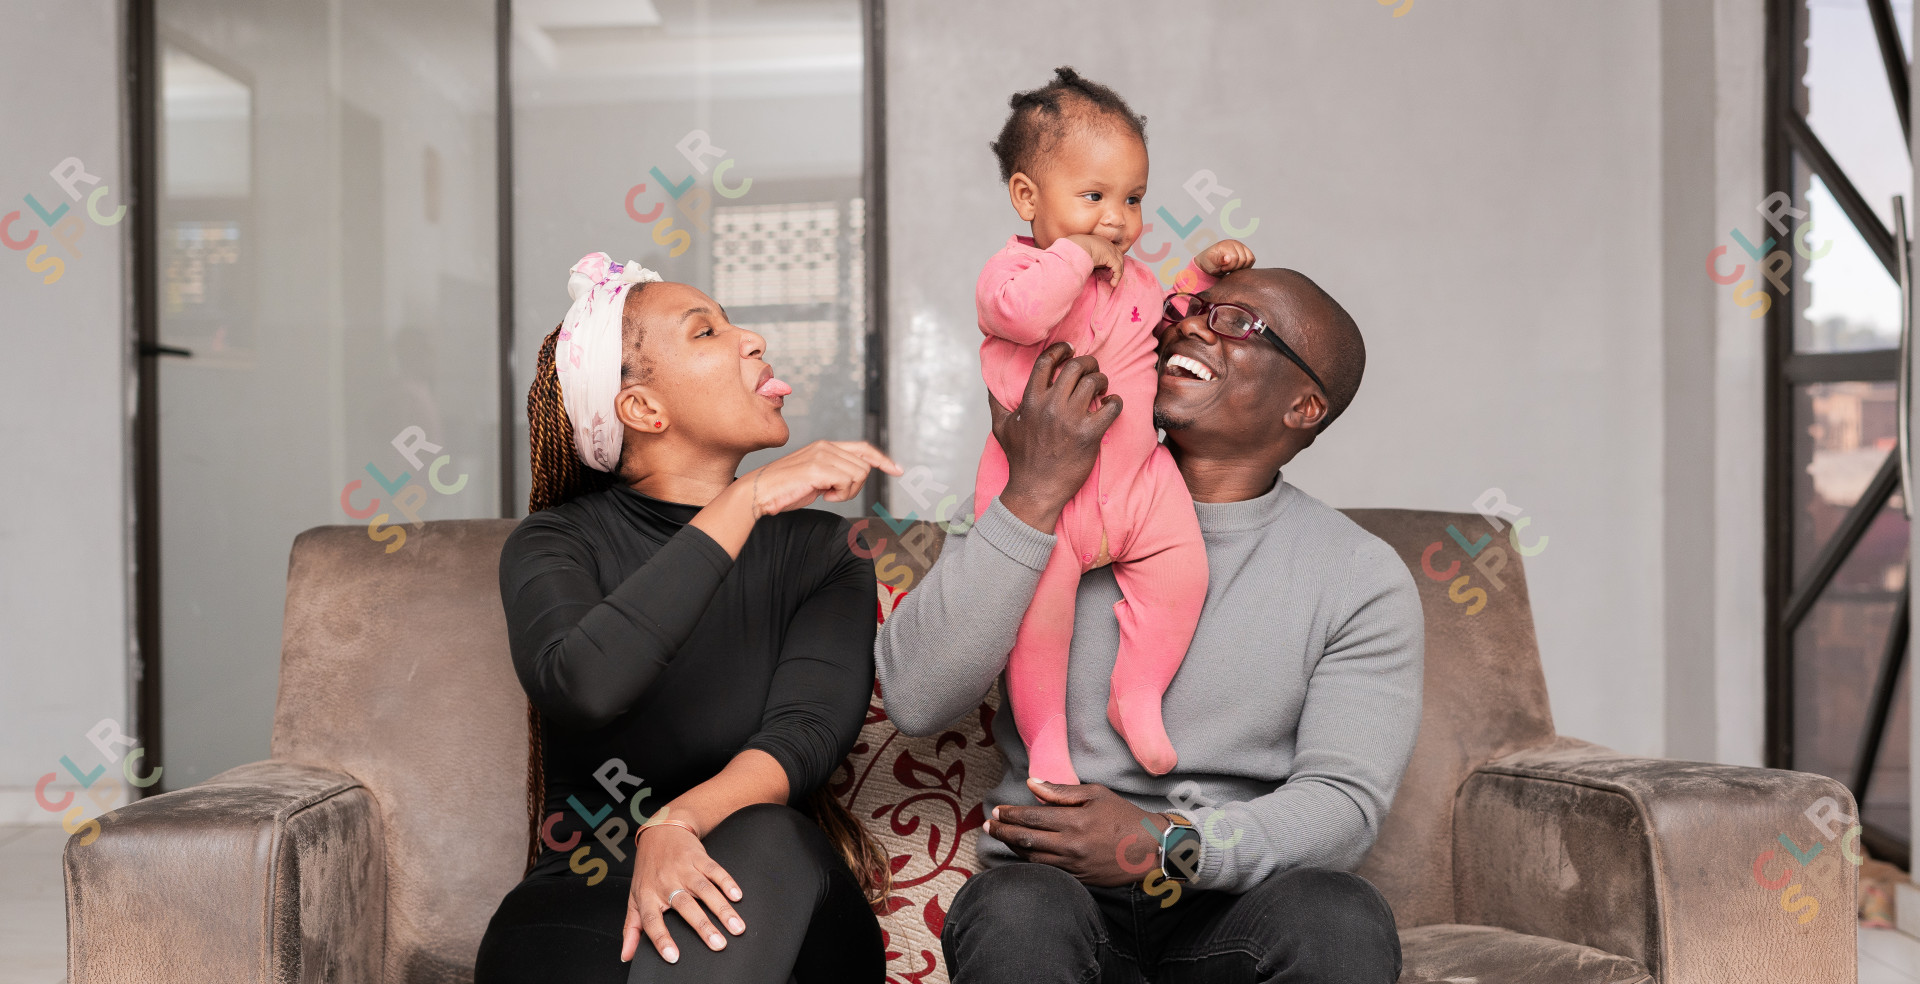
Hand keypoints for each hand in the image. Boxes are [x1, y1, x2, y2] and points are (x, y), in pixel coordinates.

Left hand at [621, 824, 746, 964]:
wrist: (660, 832)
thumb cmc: (648, 870)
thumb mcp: (634, 897)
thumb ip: (632, 928)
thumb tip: (626, 956)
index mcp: (648, 896)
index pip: (652, 921)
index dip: (661, 939)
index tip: (673, 957)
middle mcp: (666, 882)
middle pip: (684, 906)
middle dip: (703, 926)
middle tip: (718, 944)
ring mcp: (683, 868)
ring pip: (704, 890)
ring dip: (722, 909)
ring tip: (736, 927)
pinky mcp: (698, 857)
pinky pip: (714, 870)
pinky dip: (727, 882)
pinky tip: (737, 896)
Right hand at [744, 440, 902, 516]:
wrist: (759, 493)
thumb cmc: (786, 489)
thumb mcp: (817, 478)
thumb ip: (835, 472)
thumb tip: (855, 477)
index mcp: (826, 446)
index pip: (863, 448)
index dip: (882, 459)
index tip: (898, 470)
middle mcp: (826, 446)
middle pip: (864, 466)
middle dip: (855, 487)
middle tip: (834, 495)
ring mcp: (822, 455)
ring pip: (859, 474)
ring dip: (847, 492)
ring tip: (826, 494)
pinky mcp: (818, 468)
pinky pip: (847, 482)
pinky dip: (839, 495)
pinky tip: (823, 495)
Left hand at [986, 778, 1168, 886]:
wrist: (1150, 848)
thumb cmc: (1124, 816)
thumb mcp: (1096, 794)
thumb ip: (1062, 791)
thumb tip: (1033, 784)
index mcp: (1074, 821)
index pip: (1032, 818)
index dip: (1011, 814)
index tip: (998, 810)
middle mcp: (1070, 845)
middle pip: (1026, 839)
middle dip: (1003, 832)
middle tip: (989, 825)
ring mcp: (1073, 865)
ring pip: (1033, 858)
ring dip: (1012, 847)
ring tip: (1000, 837)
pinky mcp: (1078, 878)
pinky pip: (1047, 870)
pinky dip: (1030, 861)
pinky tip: (1021, 853)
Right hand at [987, 343, 1120, 532]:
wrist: (1035, 491)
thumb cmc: (1020, 460)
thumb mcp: (1001, 428)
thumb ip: (996, 403)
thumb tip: (990, 384)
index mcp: (1030, 401)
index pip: (1046, 362)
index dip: (1061, 350)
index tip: (1070, 349)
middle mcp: (1050, 406)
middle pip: (1075, 367)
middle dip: (1088, 363)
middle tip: (1092, 369)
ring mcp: (1071, 420)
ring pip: (1094, 383)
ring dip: (1102, 381)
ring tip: (1102, 388)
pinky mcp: (1089, 435)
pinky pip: (1111, 408)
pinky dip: (1116, 402)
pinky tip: (1112, 405)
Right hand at [1065, 234, 1125, 286]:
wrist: (1074, 248)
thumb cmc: (1072, 250)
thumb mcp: (1081, 253)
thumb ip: (1087, 257)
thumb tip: (1084, 266)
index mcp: (1099, 240)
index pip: (1110, 250)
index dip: (1111, 261)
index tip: (1106, 270)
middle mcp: (1106, 243)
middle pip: (1118, 255)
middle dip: (1117, 266)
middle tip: (1113, 276)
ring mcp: (1110, 249)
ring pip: (1119, 262)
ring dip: (1117, 273)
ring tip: (1113, 282)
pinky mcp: (1111, 256)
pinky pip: (1118, 268)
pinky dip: (1117, 277)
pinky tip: (1113, 284)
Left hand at [1195, 238, 1254, 276]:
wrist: (1210, 262)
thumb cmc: (1209, 263)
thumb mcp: (1210, 263)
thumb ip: (1218, 260)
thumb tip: (1228, 258)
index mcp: (1226, 244)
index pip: (1235, 257)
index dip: (1229, 267)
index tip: (1222, 268)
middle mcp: (1235, 243)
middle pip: (1244, 259)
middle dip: (1235, 268)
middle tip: (1226, 268)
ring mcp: (1241, 246)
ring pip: (1250, 259)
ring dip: (1241, 267)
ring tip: (1231, 268)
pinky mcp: (1246, 251)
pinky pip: (1252, 260)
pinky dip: (1246, 266)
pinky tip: (1236, 267)